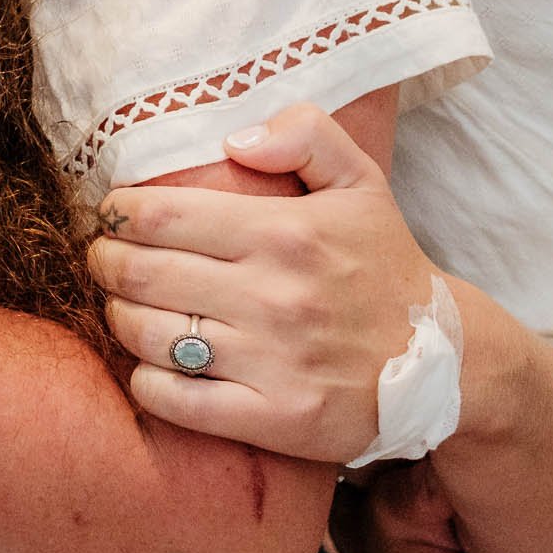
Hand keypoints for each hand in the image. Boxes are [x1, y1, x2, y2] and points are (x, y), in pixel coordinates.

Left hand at [90, 104, 437, 459]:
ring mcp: (274, 362)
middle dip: (104, 262)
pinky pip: (174, 398)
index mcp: (285, 232)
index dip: (116, 214)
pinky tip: (154, 363)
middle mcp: (275, 297)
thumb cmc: (383, 265)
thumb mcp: (360, 181)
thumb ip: (305, 134)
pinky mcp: (276, 419)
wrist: (447, 363)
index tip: (111, 216)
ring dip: (119, 318)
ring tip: (126, 306)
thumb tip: (234, 139)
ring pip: (145, 336)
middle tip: (105, 259)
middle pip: (138, 274)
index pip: (158, 216)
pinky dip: (146, 380)